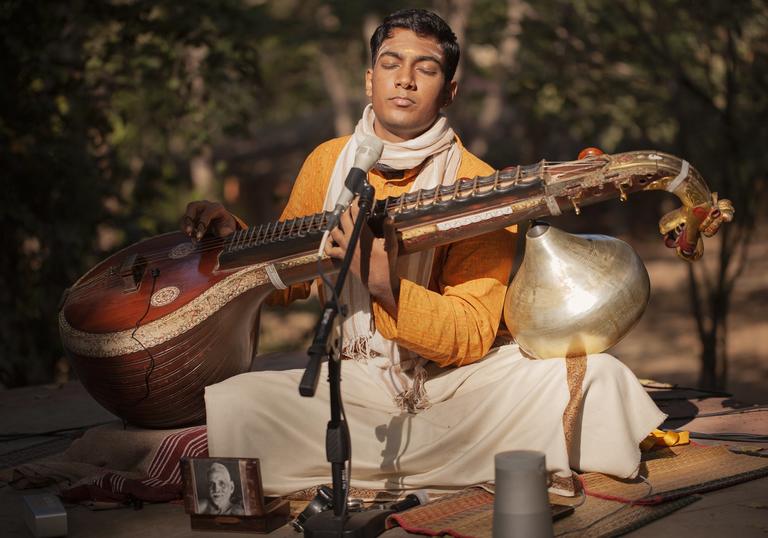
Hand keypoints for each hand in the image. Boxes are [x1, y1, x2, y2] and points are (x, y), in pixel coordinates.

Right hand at [182, 200, 237, 239]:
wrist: (222, 224)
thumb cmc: (226, 226)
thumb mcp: (230, 229)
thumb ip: (227, 230)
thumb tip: (222, 231)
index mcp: (217, 208)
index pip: (207, 213)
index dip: (202, 224)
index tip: (199, 236)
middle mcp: (205, 205)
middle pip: (193, 206)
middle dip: (189, 220)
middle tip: (188, 232)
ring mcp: (198, 208)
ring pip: (187, 212)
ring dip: (185, 224)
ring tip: (188, 235)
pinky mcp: (191, 214)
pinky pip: (184, 219)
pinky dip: (184, 227)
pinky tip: (188, 235)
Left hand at [324, 202, 399, 317]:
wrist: (379, 282)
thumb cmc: (386, 265)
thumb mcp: (392, 246)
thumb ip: (389, 230)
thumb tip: (389, 217)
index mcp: (364, 236)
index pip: (357, 214)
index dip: (357, 203)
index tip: (358, 198)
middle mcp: (352, 240)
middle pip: (344, 219)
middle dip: (347, 210)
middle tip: (351, 206)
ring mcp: (345, 249)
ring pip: (334, 231)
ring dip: (337, 224)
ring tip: (341, 219)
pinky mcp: (343, 257)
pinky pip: (330, 250)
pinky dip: (329, 244)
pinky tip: (333, 240)